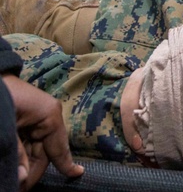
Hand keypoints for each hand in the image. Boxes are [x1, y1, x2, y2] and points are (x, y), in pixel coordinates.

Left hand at [2, 74, 83, 188]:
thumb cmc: (2, 98)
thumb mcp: (8, 128)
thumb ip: (17, 153)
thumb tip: (24, 179)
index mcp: (50, 115)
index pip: (60, 147)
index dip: (67, 164)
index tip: (77, 175)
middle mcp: (48, 116)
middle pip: (44, 151)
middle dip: (33, 169)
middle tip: (20, 187)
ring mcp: (36, 116)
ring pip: (34, 147)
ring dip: (25, 162)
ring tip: (15, 177)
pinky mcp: (25, 116)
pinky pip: (26, 140)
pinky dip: (20, 152)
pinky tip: (15, 163)